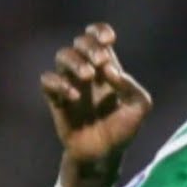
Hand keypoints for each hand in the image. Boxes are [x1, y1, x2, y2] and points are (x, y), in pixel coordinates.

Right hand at [41, 23, 152, 186]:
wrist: (104, 154)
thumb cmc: (123, 129)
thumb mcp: (139, 107)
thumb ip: (131, 86)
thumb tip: (110, 71)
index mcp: (108, 68)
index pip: (98, 38)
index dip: (100, 32)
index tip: (109, 40)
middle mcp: (88, 72)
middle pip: (80, 42)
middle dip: (90, 46)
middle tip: (101, 61)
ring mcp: (70, 84)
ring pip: (62, 56)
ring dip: (75, 61)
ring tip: (89, 77)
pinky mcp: (56, 99)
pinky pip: (48, 80)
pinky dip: (60, 83)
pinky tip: (75, 96)